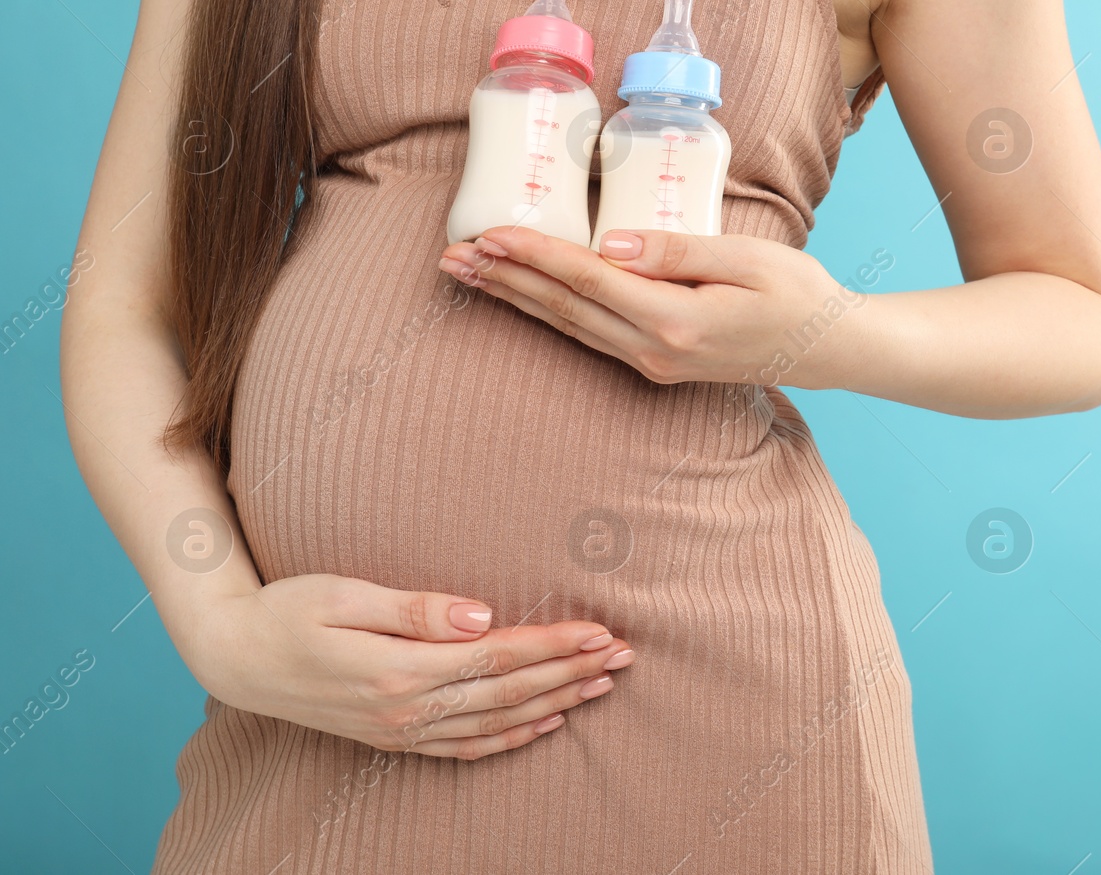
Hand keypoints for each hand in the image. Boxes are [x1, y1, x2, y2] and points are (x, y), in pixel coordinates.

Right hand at [185, 574, 634, 759]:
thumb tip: (480, 614)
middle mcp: (407, 709)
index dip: (553, 645)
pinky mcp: (395, 738)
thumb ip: (415, 608)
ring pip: (498, 722)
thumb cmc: (288, 611)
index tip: (599, 630)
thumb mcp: (344, 594)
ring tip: (603, 684)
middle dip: (572, 672)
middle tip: (624, 653)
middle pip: (509, 692)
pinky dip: (513, 737)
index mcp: (400, 669)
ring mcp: (402, 730)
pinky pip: (467, 747)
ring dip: (556, 702)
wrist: (235, 658)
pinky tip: (547, 722)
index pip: (498, 657)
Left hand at [438, 226, 866, 388]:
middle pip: (563, 309)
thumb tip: (608, 245)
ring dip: (516, 299)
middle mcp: (655, 350)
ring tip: (469, 275)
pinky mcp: (657, 364)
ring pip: (568, 327)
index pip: (588, 280)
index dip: (534, 255)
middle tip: (450, 257)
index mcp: (676, 320)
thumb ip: (675, 251)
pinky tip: (523, 297)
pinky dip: (549, 313)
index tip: (488, 233)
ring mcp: (653, 363)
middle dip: (504, 280)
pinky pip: (588, 335)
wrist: (829, 348)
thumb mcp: (747, 257)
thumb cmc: (797, 293)